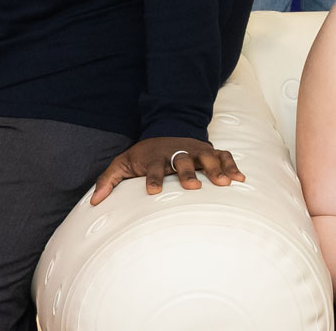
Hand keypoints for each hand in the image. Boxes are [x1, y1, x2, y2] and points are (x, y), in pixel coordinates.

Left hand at [88, 137, 244, 204]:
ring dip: (216, 169)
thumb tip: (94, 202)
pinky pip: (224, 156)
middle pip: (182, 161)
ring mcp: (195, 151)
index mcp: (155, 157)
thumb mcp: (122, 164)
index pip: (153, 167)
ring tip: (225, 183)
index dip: (153, 178)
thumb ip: (108, 181)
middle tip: (194, 187)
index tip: (152, 192)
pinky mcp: (209, 151)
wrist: (165, 132)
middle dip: (188, 173)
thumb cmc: (143, 155)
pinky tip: (241, 178)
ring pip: (207, 157)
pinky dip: (233, 165)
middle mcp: (176, 152)